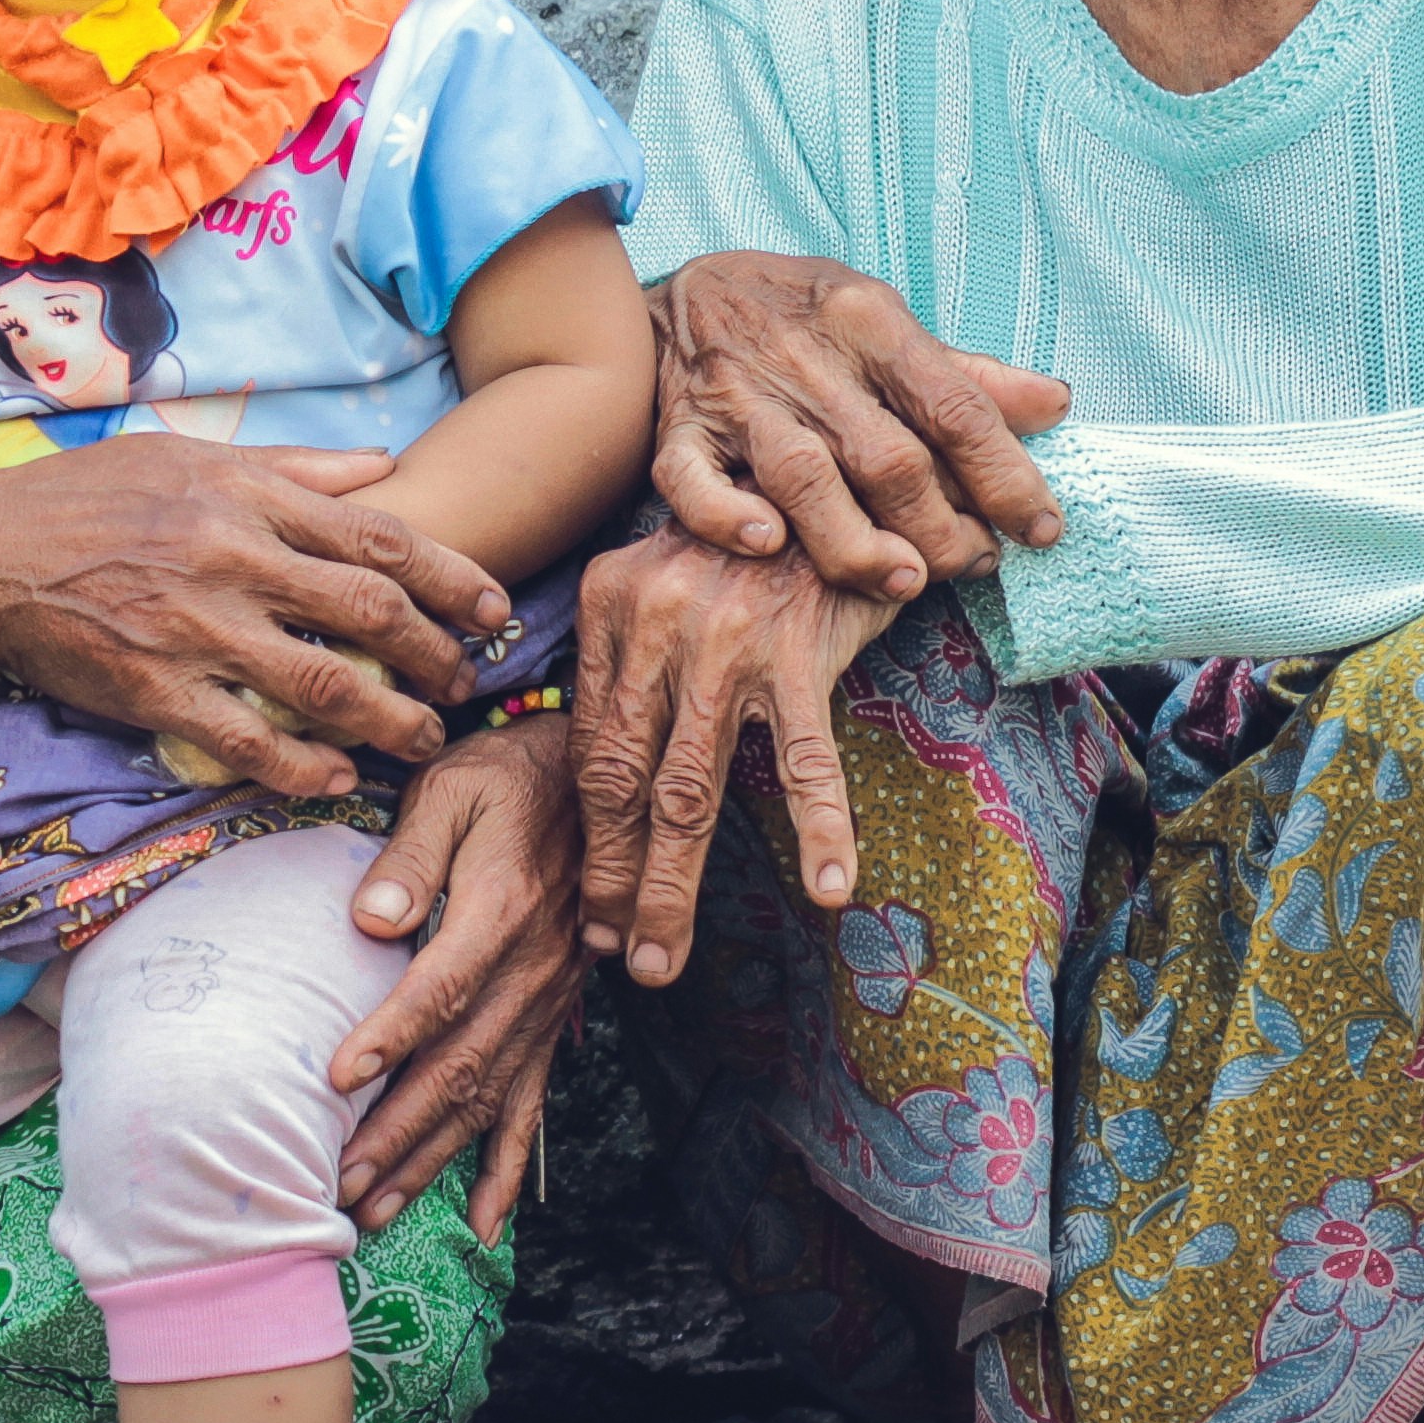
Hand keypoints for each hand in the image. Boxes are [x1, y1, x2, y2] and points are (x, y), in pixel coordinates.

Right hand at [0, 439, 509, 800]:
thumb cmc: (87, 497)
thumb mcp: (189, 454)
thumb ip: (292, 467)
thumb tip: (384, 463)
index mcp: (245, 496)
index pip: (379, 538)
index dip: (453, 578)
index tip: (495, 609)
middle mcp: (230, 559)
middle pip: (369, 612)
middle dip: (436, 654)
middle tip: (468, 682)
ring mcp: (194, 629)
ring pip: (325, 685)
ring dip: (391, 721)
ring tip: (424, 739)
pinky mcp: (156, 689)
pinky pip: (249, 741)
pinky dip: (304, 766)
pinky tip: (338, 780)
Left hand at [324, 719, 584, 1240]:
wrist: (596, 782)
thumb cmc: (507, 778)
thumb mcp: (454, 788)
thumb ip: (411, 852)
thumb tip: (372, 918)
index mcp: (503, 911)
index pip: (440, 987)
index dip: (389, 1036)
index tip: (334, 1079)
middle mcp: (532, 971)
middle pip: (461, 1066)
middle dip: (398, 1132)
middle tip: (340, 1183)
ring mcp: (547, 1004)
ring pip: (489, 1098)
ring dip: (433, 1160)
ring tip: (377, 1210)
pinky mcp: (554, 1020)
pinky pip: (536, 1104)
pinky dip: (510, 1168)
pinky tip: (482, 1220)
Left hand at [567, 533, 908, 991]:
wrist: (835, 465)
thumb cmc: (753, 542)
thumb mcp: (666, 578)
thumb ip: (633, 659)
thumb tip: (613, 769)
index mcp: (610, 606)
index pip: (589, 748)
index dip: (588, 835)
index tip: (588, 904)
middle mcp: (655, 622)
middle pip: (625, 783)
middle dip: (616, 880)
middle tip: (615, 956)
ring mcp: (725, 640)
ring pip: (691, 789)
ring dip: (674, 884)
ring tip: (665, 957)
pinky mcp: (797, 648)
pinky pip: (808, 757)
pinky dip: (822, 826)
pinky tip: (830, 886)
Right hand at [651, 253, 1071, 600]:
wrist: (684, 291)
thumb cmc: (802, 314)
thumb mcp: (885, 321)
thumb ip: (965, 374)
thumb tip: (1055, 405)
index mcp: (869, 322)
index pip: (955, 408)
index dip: (1007, 476)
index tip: (1041, 528)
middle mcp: (807, 358)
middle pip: (888, 458)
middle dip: (941, 527)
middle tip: (972, 562)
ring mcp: (737, 395)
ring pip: (803, 478)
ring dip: (858, 541)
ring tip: (903, 581)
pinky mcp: (679, 427)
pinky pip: (692, 479)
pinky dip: (726, 514)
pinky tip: (766, 543)